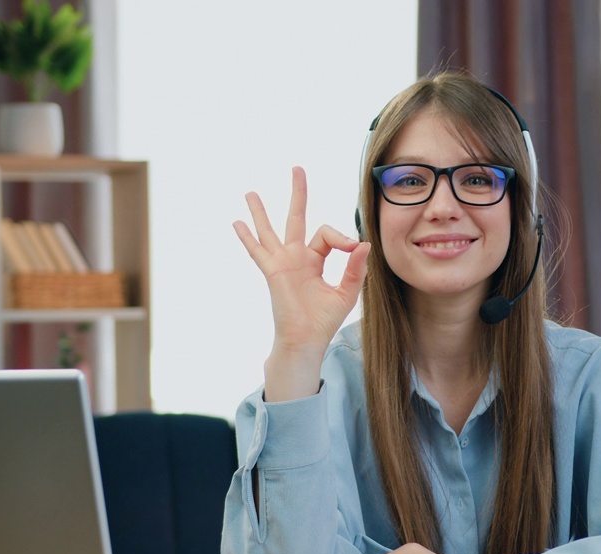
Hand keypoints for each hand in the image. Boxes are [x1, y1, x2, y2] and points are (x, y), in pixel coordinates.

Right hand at [233, 167, 369, 357]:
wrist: (306, 339)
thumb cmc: (324, 320)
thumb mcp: (346, 292)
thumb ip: (355, 269)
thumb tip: (364, 244)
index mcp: (315, 260)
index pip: (327, 235)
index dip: (341, 237)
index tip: (352, 247)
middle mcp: (297, 257)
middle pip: (296, 217)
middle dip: (298, 193)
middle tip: (297, 168)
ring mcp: (282, 263)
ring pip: (270, 230)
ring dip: (261, 211)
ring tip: (251, 193)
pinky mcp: (272, 272)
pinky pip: (258, 251)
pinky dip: (247, 237)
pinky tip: (237, 223)